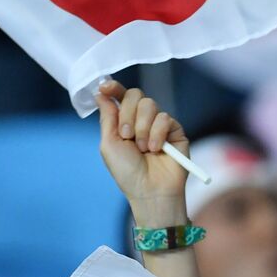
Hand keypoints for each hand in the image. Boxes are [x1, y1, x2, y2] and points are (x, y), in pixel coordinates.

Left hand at [96, 80, 189, 224]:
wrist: (150, 190)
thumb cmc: (127, 172)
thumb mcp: (109, 144)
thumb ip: (107, 117)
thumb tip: (101, 93)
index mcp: (123, 122)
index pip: (120, 96)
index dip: (113, 87)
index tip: (105, 86)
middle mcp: (142, 120)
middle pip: (135, 95)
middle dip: (127, 114)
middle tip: (127, 136)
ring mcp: (159, 125)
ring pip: (150, 105)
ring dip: (142, 127)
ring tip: (144, 148)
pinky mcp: (176, 132)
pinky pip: (165, 118)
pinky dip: (157, 134)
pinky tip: (156, 149)